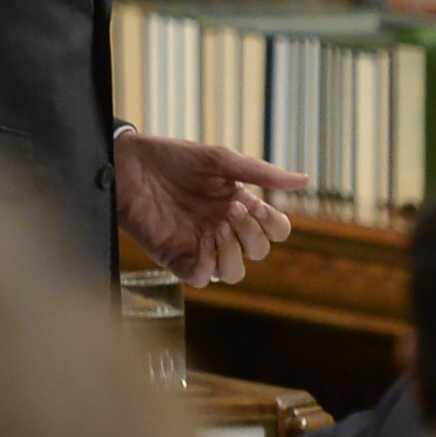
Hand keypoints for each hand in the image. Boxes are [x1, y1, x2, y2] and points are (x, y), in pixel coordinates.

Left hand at [114, 132, 305, 284]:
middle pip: (259, 253)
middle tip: (231, 209)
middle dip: (252, 234)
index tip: (252, 202)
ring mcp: (200, 245)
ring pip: (234, 273)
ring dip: (233, 252)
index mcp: (239, 206)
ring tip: (216, 227)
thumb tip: (306, 180)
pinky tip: (200, 239)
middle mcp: (223, 229)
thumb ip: (261, 173)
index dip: (272, 224)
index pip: (276, 232)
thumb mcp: (220, 160)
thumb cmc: (173, 158)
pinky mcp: (175, 256)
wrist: (129, 163)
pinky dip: (208, 264)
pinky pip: (202, 278)